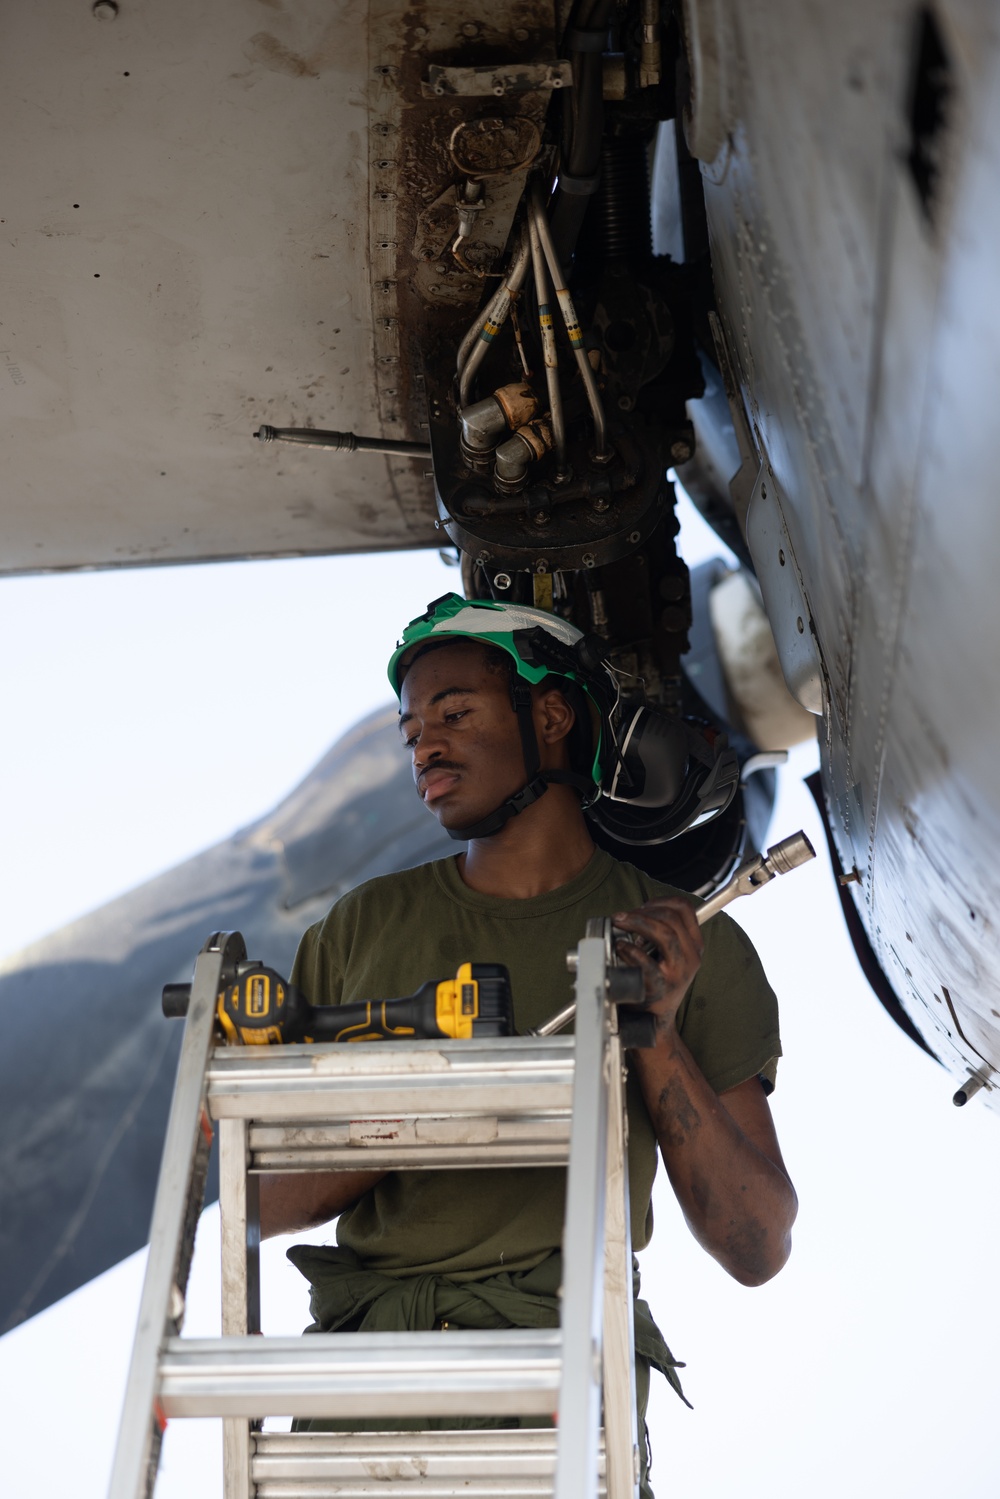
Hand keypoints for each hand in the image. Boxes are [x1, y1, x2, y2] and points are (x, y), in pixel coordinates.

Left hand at [612, 896, 703, 1029]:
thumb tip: (635, 911)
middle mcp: (691, 957)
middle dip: (643, 911)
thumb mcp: (669, 955)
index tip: (642, 906)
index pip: (685, 908)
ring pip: (666, 935)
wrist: (653, 1020)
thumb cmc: (656, 983)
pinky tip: (620, 947)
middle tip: (622, 917)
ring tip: (620, 923)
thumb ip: (661, 932)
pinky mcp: (661, 988)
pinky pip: (647, 964)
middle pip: (672, 919)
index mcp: (694, 945)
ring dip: (638, 923)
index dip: (660, 901)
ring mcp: (678, 973)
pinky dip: (631, 951)